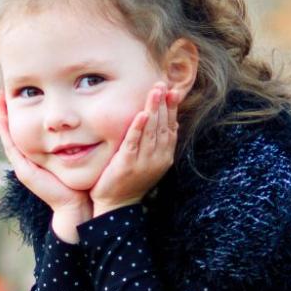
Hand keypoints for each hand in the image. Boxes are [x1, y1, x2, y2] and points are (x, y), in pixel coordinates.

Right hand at [0, 90, 91, 240]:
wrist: (75, 204)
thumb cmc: (79, 181)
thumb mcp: (76, 154)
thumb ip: (74, 141)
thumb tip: (80, 120)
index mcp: (38, 154)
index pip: (25, 129)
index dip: (17, 113)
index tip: (14, 94)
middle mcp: (28, 158)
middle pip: (12, 130)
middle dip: (5, 111)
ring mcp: (23, 164)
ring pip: (8, 136)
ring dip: (1, 118)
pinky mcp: (24, 171)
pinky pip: (12, 148)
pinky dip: (6, 133)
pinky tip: (1, 119)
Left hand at [90, 82, 176, 216]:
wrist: (116, 205)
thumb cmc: (131, 181)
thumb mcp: (150, 161)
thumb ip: (158, 142)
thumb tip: (171, 122)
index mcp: (165, 156)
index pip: (171, 128)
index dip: (172, 109)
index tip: (173, 91)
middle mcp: (158, 159)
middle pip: (163, 126)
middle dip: (164, 104)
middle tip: (163, 84)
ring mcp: (144, 162)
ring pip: (151, 132)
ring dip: (153, 110)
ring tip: (155, 92)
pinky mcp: (127, 165)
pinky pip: (134, 143)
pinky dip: (138, 128)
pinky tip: (141, 114)